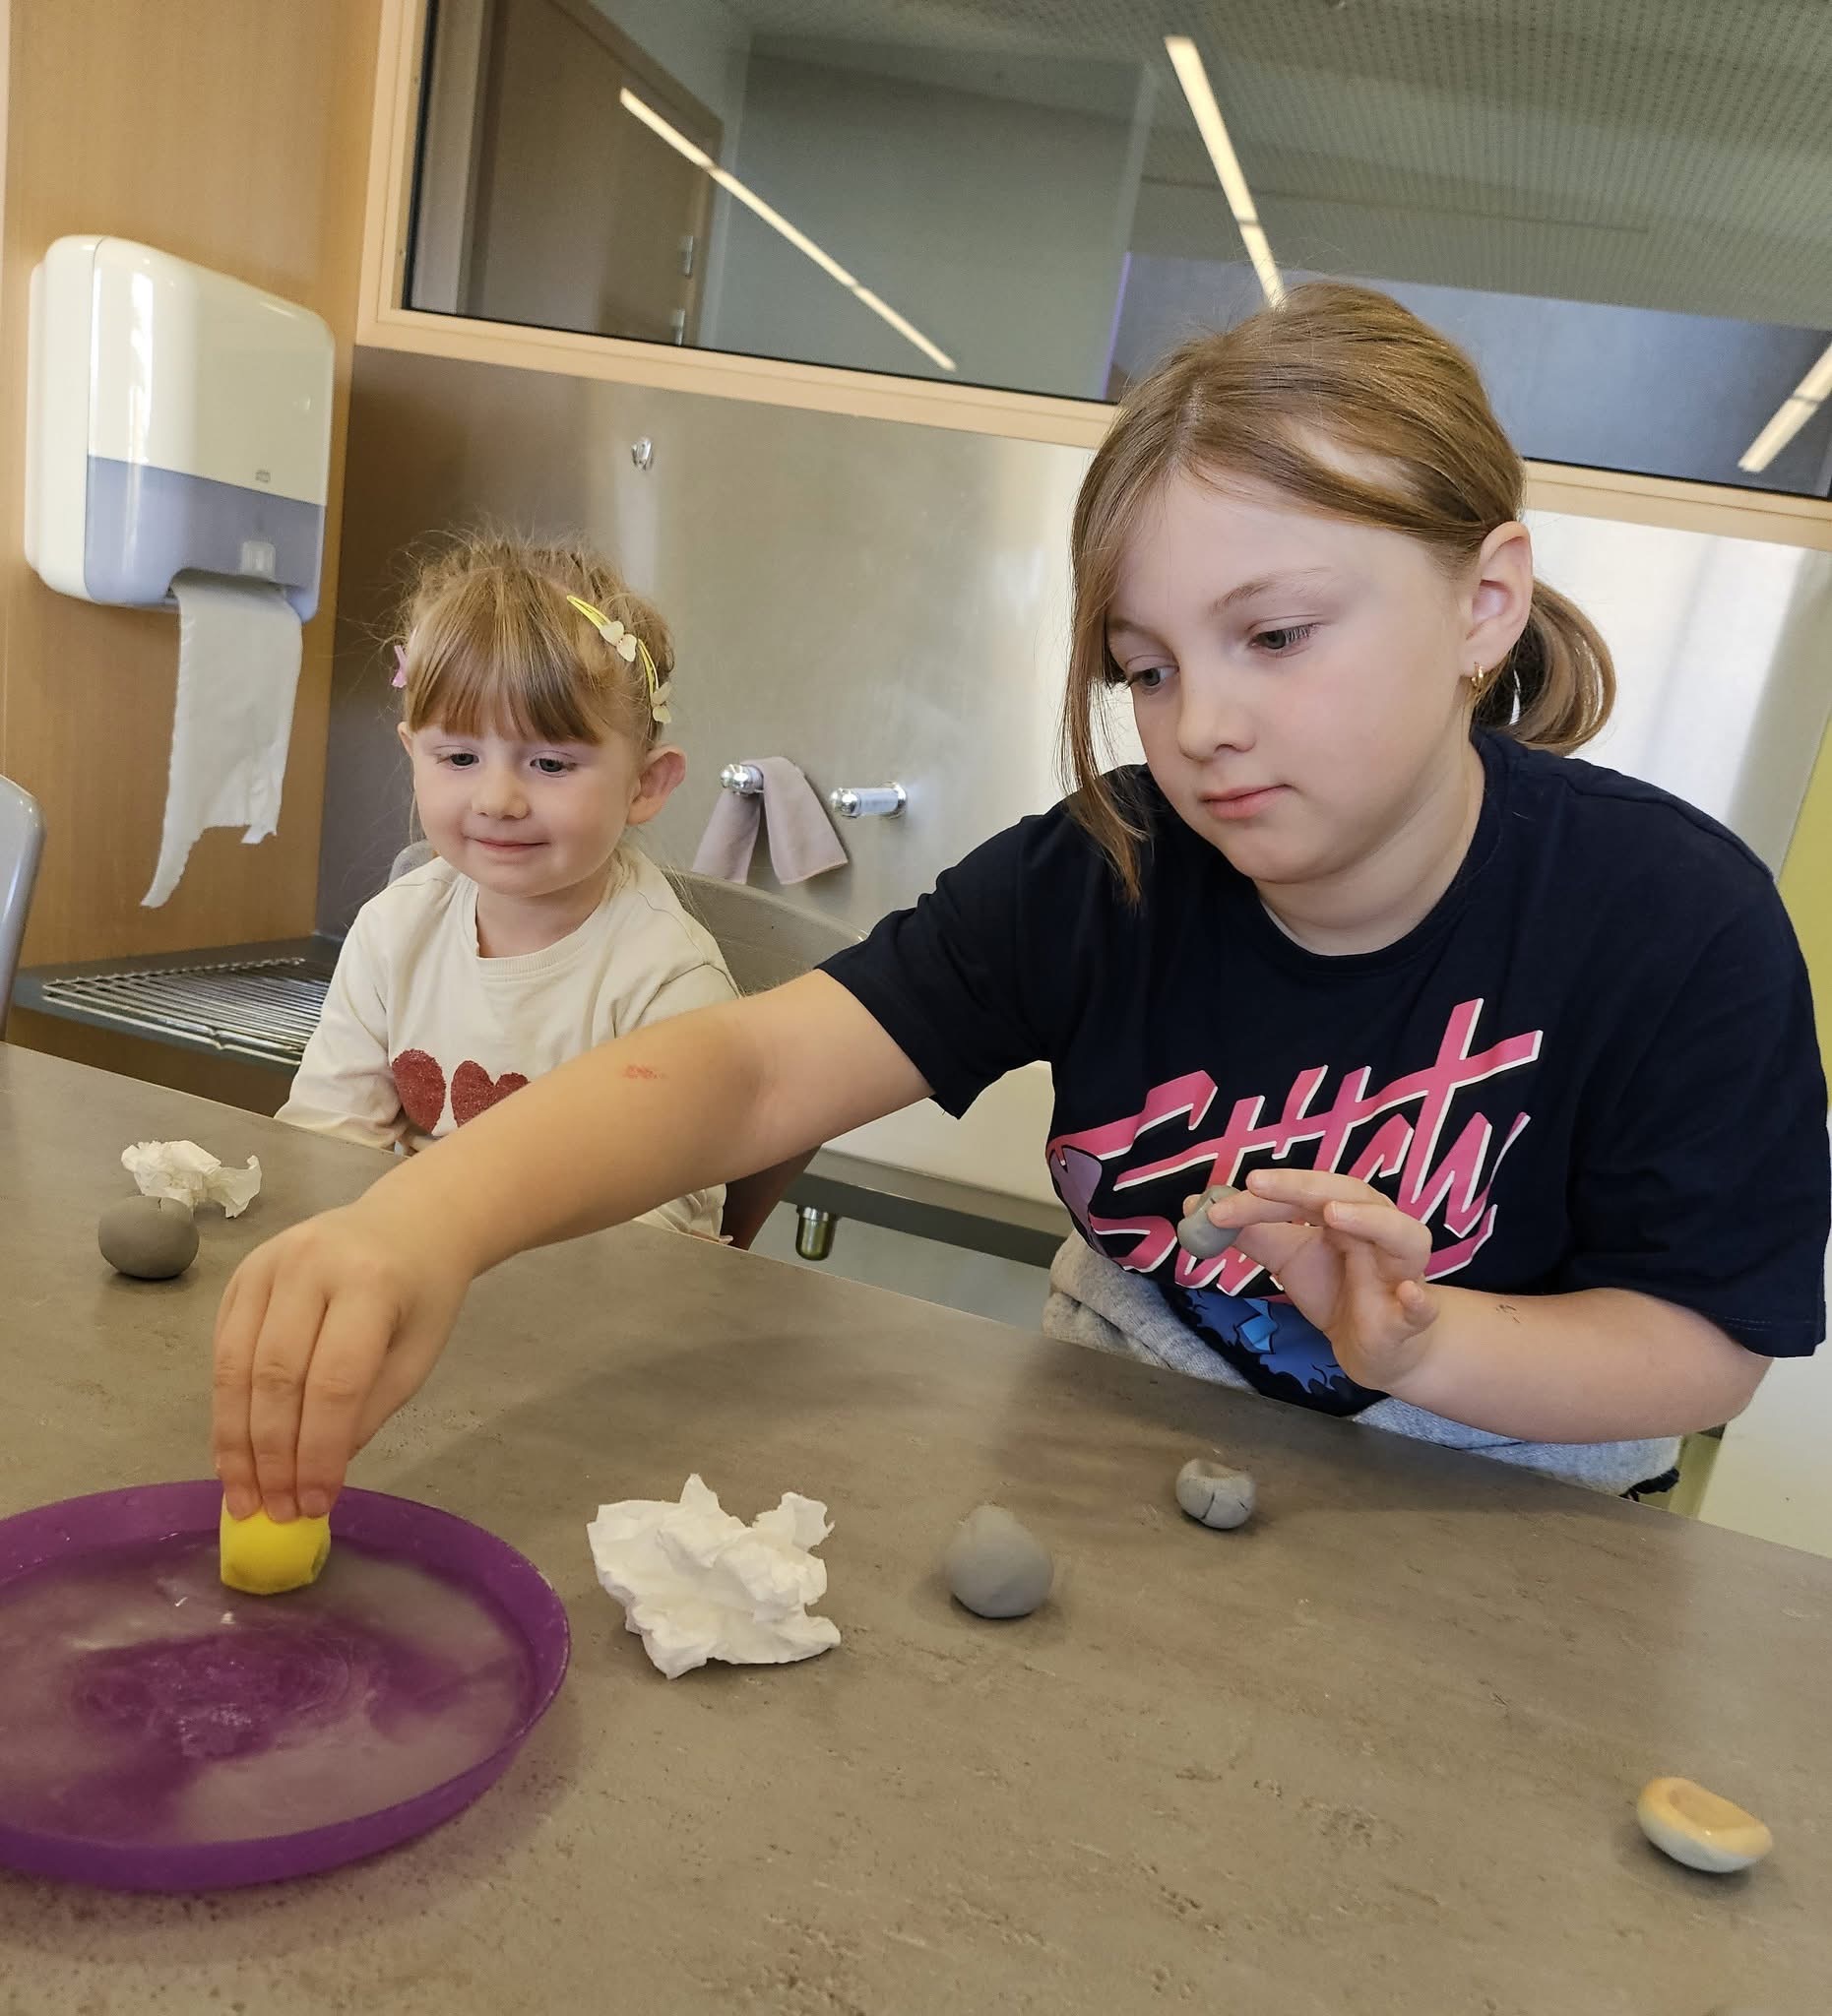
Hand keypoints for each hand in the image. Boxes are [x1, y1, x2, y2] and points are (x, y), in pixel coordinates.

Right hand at [212, 1201, 472, 1522]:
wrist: (408, 1222)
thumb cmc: (422, 1294)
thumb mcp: (417, 1354)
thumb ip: (368, 1412)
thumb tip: (315, 1480)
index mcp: (370, 1282)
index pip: (335, 1381)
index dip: (320, 1450)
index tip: (315, 1504)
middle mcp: (310, 1265)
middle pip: (275, 1377)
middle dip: (272, 1456)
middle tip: (274, 1512)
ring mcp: (266, 1264)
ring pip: (235, 1368)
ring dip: (235, 1442)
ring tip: (245, 1497)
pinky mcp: (240, 1274)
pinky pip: (221, 1350)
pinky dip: (225, 1408)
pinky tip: (232, 1452)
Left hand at [1187, 1171, 1439, 1390]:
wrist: (1373, 1346)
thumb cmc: (1335, 1289)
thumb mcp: (1287, 1259)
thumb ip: (1251, 1233)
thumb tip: (1195, 1208)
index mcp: (1347, 1213)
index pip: (1307, 1192)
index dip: (1264, 1195)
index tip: (1217, 1205)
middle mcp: (1379, 1232)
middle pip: (1352, 1196)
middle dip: (1305, 1188)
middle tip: (1261, 1184)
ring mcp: (1401, 1272)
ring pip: (1402, 1236)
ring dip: (1370, 1221)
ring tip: (1333, 1214)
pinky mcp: (1411, 1317)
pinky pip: (1421, 1305)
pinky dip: (1418, 1299)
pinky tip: (1408, 1294)